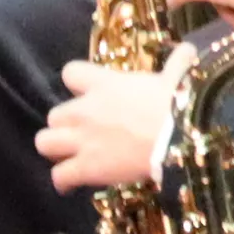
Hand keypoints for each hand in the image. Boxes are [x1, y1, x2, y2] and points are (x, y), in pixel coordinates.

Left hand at [38, 55, 176, 193]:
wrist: (181, 138)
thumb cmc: (179, 104)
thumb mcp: (178, 79)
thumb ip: (177, 64)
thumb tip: (189, 49)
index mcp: (104, 84)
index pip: (71, 72)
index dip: (78, 82)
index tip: (88, 90)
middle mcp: (84, 111)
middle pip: (54, 115)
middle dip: (66, 123)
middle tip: (84, 130)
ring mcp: (81, 141)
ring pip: (44, 143)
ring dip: (56, 149)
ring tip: (70, 155)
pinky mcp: (85, 168)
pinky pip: (59, 176)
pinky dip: (64, 181)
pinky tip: (72, 184)